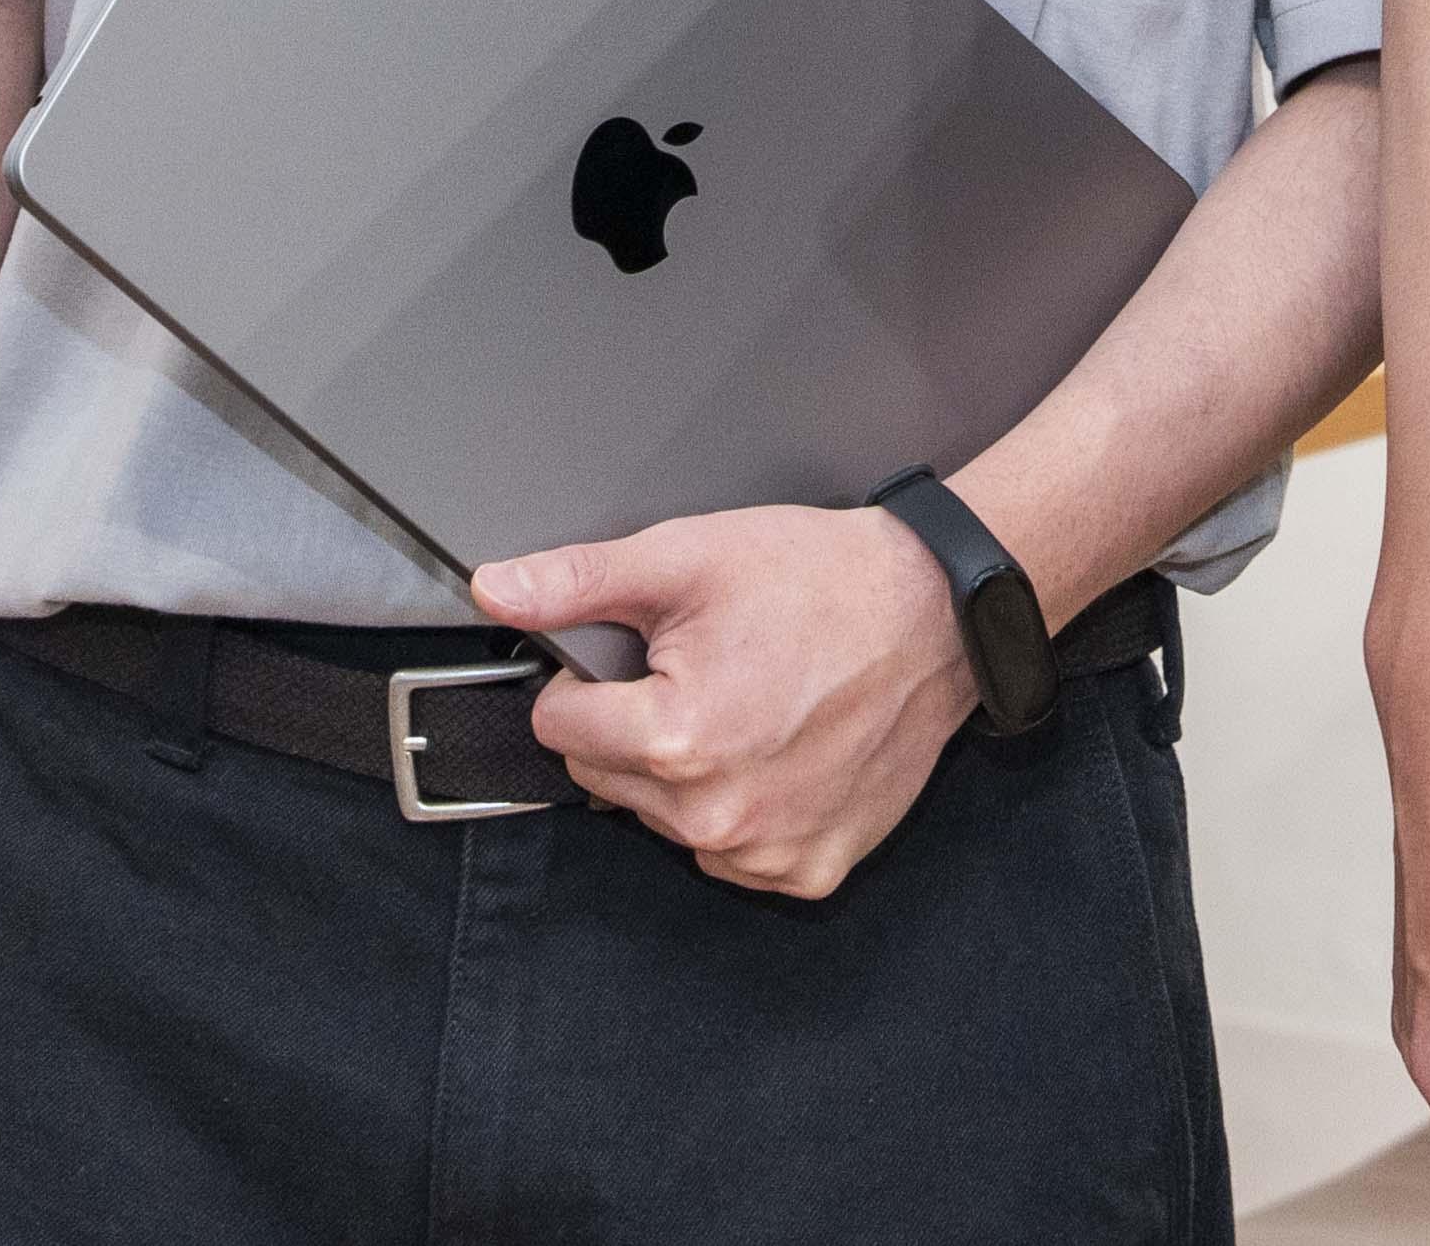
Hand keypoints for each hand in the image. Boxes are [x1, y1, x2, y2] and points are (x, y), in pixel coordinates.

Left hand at [472, 503, 979, 897]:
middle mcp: (716, 816)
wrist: (936, 614)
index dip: (588, 683)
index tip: (640, 659)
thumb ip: (578, 581)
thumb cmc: (821, 581)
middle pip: (607, 781)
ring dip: (686, 776)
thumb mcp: (688, 558)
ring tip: (749, 708)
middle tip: (704, 674)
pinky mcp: (810, 871)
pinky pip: (734, 854)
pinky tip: (780, 755)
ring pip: (665, 821)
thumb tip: (493, 589)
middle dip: (635, 730)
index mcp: (675, 739)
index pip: (558, 729)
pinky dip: (744, 811)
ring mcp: (766, 853)